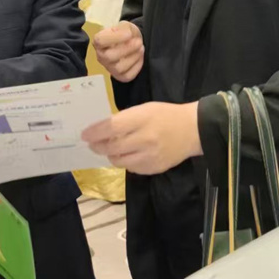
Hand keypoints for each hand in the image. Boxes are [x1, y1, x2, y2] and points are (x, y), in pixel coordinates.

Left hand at [82, 102, 202, 174]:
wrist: (194, 130)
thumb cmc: (166, 115)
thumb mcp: (144, 109)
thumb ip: (124, 119)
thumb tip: (102, 129)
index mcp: (142, 119)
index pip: (111, 127)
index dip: (94, 132)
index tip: (84, 135)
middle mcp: (145, 139)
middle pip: (112, 147)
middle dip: (98, 146)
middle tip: (92, 144)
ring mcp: (150, 156)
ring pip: (119, 161)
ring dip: (110, 155)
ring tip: (109, 150)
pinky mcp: (154, 168)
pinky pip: (131, 169)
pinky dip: (125, 162)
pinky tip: (128, 155)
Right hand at [93, 21, 143, 81]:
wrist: (133, 42)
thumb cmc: (126, 33)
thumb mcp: (125, 26)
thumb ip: (124, 28)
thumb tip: (127, 35)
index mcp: (99, 42)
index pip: (100, 41)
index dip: (115, 37)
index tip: (129, 34)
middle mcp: (101, 57)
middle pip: (109, 56)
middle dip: (127, 49)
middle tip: (139, 42)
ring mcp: (110, 68)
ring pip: (119, 68)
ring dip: (134, 57)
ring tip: (140, 48)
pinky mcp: (120, 76)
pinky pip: (128, 75)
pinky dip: (137, 66)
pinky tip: (139, 57)